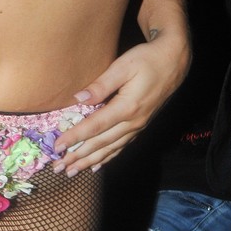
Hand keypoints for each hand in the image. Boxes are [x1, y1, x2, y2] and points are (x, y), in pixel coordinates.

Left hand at [51, 26, 190, 175]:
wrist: (174, 61)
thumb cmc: (147, 59)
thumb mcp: (123, 66)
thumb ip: (101, 85)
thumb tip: (78, 99)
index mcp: (127, 107)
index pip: (95, 126)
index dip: (75, 137)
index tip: (57, 146)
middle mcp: (133, 122)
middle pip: (101, 143)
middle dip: (78, 156)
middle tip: (58, 168)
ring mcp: (138, 126)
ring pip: (111, 149)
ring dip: (90, 161)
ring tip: (72, 171)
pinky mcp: (141, 124)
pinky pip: (121, 146)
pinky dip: (108, 157)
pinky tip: (97, 165)